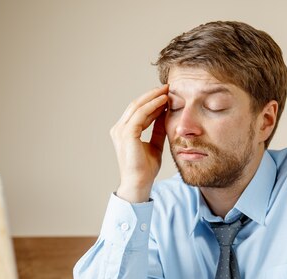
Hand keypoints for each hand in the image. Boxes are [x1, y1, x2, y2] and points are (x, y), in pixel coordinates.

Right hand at [110, 85, 168, 202]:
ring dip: (153, 97)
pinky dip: (152, 106)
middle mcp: (119, 129)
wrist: (140, 183)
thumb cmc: (146, 168)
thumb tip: (164, 115)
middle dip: (152, 95)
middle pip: (135, 105)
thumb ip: (157, 130)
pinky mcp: (127, 134)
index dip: (151, 101)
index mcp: (124, 132)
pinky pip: (140, 114)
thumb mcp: (155, 145)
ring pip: (137, 106)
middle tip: (167, 87)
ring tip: (167, 91)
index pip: (137, 111)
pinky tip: (163, 102)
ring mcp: (121, 131)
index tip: (165, 94)